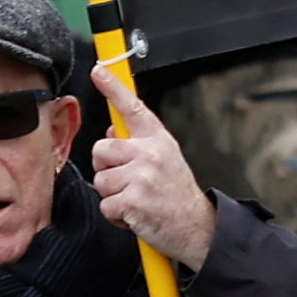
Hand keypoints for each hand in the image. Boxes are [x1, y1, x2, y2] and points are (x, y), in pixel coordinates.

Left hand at [84, 85, 217, 262]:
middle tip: (130, 182)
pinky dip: (116, 216)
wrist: (197, 227)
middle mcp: (150, 153)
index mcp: (158, 140)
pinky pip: (106, 205)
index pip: (133, 108)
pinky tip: (136, 215)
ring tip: (136, 200)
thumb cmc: (177, 194)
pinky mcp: (133, 200)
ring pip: (101, 180)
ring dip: (113, 195)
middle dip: (107, 168)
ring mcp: (142, 176)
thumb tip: (112, 130)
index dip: (113, 88)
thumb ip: (139, 143)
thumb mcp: (165, 159)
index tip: (99, 70)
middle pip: (101, 149)